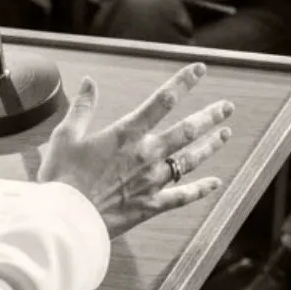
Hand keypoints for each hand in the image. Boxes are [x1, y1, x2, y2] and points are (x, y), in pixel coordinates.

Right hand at [37, 60, 233, 238]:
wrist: (66, 220)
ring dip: (210, 146)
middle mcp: (146, 154)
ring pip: (190, 160)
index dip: (183, 82)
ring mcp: (152, 181)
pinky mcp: (151, 205)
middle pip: (186, 131)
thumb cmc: (62, 177)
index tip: (200, 69)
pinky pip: (183, 196)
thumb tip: (90, 81)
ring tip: (225, 134)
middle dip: (209, 116)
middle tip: (227, 106)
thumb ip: (83, 107)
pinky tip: (216, 183)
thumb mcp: (66, 136)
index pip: (162, 100)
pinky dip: (201, 189)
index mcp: (127, 134)